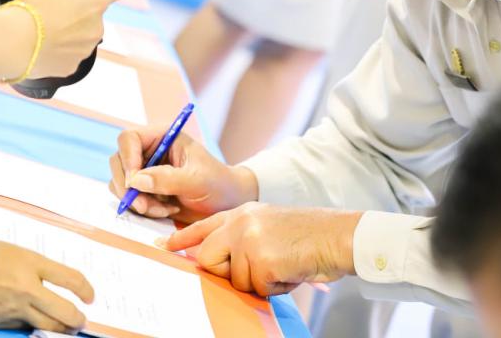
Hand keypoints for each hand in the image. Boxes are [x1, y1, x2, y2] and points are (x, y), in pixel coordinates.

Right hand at [0, 239, 94, 333]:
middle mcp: (25, 288)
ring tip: (65, 327)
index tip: (90, 296)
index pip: (71, 279)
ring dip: (60, 329)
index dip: (86, 289)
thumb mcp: (11, 250)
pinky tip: (31, 321)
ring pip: (47, 326)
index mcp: (30, 262)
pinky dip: (31, 326)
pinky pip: (23, 327)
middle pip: (65, 311)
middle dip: (78, 319)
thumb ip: (32, 266)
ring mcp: (12, 308)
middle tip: (81, 320)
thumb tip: (50, 282)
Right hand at [16, 0, 127, 78]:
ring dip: (68, 27)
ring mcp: (85, 48)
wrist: (14, 41)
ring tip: (44, 22)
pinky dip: (57, 49)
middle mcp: (98, 25)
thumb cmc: (32, 1)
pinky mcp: (70, 67)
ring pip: (81, 33)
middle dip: (79, 5)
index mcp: (97, 0)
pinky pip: (68, 55)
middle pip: (95, 10)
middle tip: (53, 0)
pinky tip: (40, 42)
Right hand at [108, 126, 256, 221]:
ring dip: (137, 201)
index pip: (129, 138)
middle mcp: (150, 151)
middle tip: (145, 207)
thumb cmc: (217, 184)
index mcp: (162, 137)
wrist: (226, 204)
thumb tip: (136, 180)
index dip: (127, 158)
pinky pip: (129, 199)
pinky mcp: (145, 190)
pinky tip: (165, 211)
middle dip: (128, 187)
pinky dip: (142, 209)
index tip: (134, 182)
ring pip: (121, 183)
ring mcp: (145, 171)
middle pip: (118, 161)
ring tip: (164, 210)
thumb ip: (167, 179)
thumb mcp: (196, 180)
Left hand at [162, 203, 361, 296]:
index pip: (203, 226)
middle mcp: (240, 222)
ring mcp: (248, 239)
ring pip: (235, 280)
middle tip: (261, 266)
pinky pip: (256, 288)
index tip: (163, 246)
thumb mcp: (267, 225)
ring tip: (282, 265)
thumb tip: (221, 263)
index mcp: (242, 212)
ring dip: (259, 282)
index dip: (181, 239)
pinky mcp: (261, 258)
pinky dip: (274, 287)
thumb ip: (241, 237)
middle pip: (208, 259)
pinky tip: (289, 271)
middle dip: (229, 273)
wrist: (337, 235)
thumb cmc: (307, 237)